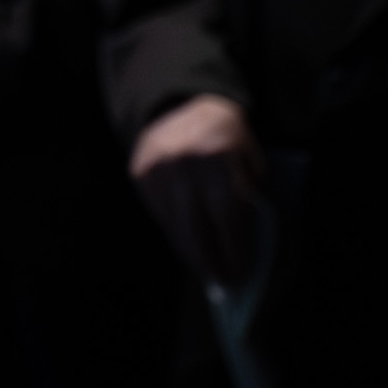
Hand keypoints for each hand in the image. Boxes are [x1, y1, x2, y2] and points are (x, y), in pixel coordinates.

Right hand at [129, 94, 264, 286]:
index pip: (227, 216)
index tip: (241, 273)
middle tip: (223, 283)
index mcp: (216, 158)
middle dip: (210, 261)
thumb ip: (249, 197)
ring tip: (207, 270)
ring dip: (191, 252)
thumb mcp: (248, 161)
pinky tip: (189, 243)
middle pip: (195, 228)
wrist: (184, 104)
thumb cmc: (227, 139)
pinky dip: (175, 232)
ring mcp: (156, 169)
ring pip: (174, 226)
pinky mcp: (139, 173)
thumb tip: (242, 247)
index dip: (234, 249)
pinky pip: (159, 214)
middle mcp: (182, 163)